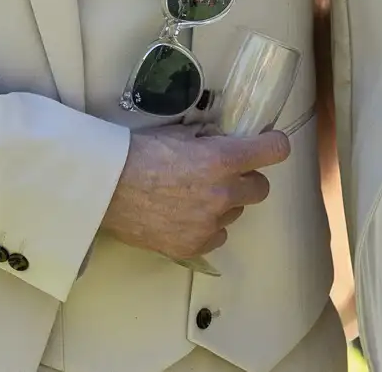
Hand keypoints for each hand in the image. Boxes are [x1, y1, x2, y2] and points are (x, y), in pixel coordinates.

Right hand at [98, 123, 289, 260]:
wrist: (106, 188)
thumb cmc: (139, 152)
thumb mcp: (179, 132)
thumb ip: (208, 138)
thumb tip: (224, 139)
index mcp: (223, 159)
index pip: (275, 151)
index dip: (272, 146)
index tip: (266, 145)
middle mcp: (224, 194)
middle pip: (261, 189)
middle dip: (246, 180)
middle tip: (222, 175)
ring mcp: (210, 224)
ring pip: (236, 213)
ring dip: (223, 204)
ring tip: (191, 197)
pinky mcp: (194, 247)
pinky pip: (216, 236)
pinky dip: (206, 227)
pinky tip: (183, 217)